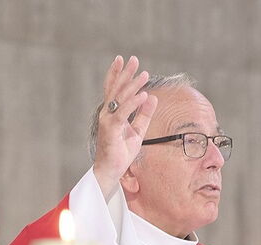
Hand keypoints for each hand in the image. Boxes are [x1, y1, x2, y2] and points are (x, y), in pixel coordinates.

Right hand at [92, 55, 158, 200]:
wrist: (111, 171)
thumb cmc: (121, 152)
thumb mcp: (138, 131)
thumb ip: (144, 115)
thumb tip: (153, 98)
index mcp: (112, 113)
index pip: (114, 89)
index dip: (117, 74)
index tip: (123, 60)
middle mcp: (107, 114)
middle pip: (116, 89)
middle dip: (125, 73)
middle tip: (133, 59)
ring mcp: (107, 121)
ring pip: (121, 98)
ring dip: (133, 85)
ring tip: (144, 74)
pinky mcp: (111, 130)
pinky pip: (123, 113)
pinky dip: (134, 103)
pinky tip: (144, 95)